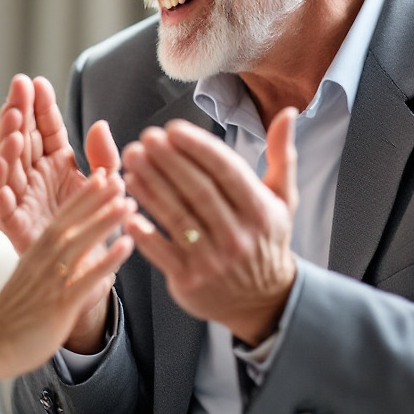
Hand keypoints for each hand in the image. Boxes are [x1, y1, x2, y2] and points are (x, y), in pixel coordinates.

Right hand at [0, 74, 119, 253]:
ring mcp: (23, 199)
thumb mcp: (108, 187)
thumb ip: (105, 158)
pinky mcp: (16, 225)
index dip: (40, 105)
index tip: (36, 82)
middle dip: (18, 112)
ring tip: (12, 123)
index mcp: (57, 162)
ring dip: (6, 144)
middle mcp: (36, 176)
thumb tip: (100, 125)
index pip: (45, 127)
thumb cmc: (97, 225)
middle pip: (22, 138)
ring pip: (8, 166)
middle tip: (17, 89)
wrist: (91, 273)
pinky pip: (3, 204)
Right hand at [0, 169, 134, 375]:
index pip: (63, 215)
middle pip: (71, 220)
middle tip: (121, 177)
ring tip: (129, 203)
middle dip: (97, 197)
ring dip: (105, 221)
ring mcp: (50, 279)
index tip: (104, 174)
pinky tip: (126, 246)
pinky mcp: (58, 304)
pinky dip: (106, 260)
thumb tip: (66, 247)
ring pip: (78, 242)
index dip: (84, 194)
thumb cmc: (15, 311)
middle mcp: (42, 258)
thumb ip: (48, 258)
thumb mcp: (30, 275)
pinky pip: (85, 277)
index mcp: (36, 250)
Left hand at [122, 108, 299, 345]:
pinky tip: (126, 207)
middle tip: (144, 138)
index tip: (172, 128)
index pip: (226, 171)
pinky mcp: (189, 281)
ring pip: (176, 216)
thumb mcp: (284, 200)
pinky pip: (160, 251)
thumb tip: (287, 112)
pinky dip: (142, 230)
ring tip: (131, 161)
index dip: (198, 147)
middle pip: (197, 191)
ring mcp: (213, 261)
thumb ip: (282, 156)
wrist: (263, 301)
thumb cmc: (267, 239)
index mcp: (261, 212)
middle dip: (168, 161)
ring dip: (149, 186)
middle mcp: (238, 236)